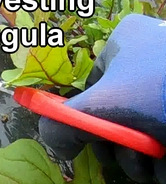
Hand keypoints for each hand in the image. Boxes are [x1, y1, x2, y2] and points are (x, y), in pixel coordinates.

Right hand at [38, 14, 165, 182]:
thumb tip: (53, 141)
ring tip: (155, 165)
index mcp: (125, 42)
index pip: (91, 89)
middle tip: (130, 161)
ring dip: (141, 157)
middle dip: (119, 147)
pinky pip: (165, 131)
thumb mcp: (104, 107)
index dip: (88, 123)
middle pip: (115, 113)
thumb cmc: (163, 91)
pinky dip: (164, 155)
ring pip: (143, 127)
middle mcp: (149, 58)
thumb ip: (64, 123)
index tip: (97, 147)